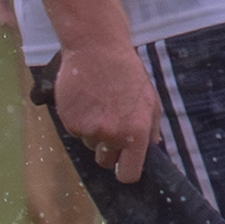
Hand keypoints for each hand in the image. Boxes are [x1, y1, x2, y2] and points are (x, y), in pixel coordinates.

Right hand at [50, 38, 160, 183]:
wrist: (97, 50)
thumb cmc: (127, 74)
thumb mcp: (150, 100)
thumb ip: (152, 129)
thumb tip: (153, 150)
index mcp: (137, 132)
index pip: (129, 173)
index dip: (125, 172)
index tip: (123, 166)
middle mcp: (113, 135)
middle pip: (106, 162)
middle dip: (108, 150)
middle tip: (110, 125)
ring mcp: (89, 130)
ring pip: (90, 145)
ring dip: (94, 132)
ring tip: (100, 105)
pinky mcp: (70, 122)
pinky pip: (75, 132)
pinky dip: (79, 121)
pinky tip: (86, 101)